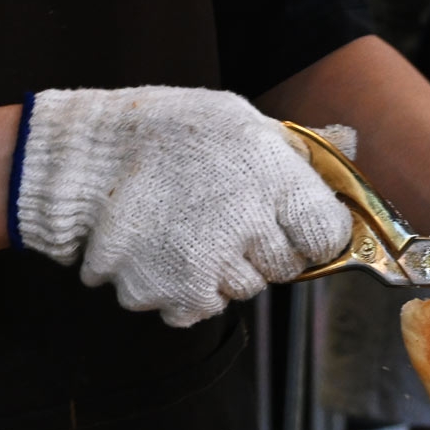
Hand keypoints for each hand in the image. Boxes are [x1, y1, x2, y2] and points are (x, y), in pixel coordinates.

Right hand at [11, 86, 351, 326]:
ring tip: (187, 228)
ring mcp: (216, 264)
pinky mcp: (181, 295)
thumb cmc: (163, 134)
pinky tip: (165, 251)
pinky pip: (204, 308)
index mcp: (274, 177)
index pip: (328, 236)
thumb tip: (348, 144)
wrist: (80, 163)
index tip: (291, 222)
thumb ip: (297, 146)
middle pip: (286, 267)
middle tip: (223, 217)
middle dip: (263, 248)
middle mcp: (251, 224)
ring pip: (245, 289)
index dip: (311, 232)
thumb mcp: (238, 121)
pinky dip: (187, 290)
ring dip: (224, 269)